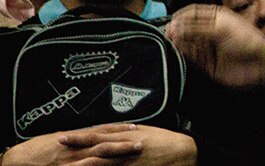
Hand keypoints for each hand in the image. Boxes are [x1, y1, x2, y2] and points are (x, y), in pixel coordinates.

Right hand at [2, 124, 143, 164]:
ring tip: (135, 153)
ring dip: (119, 156)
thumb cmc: (38, 149)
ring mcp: (73, 162)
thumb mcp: (61, 138)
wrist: (19, 161)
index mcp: (76, 138)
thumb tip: (96, 133)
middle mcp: (76, 148)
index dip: (120, 130)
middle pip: (105, 144)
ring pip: (100, 158)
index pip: (102, 132)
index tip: (136, 128)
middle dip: (125, 143)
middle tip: (143, 141)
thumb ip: (79, 137)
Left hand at [63, 125, 195, 165]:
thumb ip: (125, 131)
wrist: (183, 152)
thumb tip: (110, 129)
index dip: (78, 137)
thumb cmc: (164, 140)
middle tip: (53, 155)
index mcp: (125, 136)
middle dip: (74, 153)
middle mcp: (123, 149)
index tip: (61, 137)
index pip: (96, 136)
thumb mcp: (144, 130)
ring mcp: (128, 163)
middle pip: (93, 151)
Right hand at [167, 4, 264, 88]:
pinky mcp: (206, 62)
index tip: (171, 21)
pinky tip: (176, 51)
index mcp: (216, 17)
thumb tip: (175, 27)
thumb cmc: (247, 41)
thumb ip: (196, 28)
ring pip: (185, 42)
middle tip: (167, 33)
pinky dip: (181, 54)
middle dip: (176, 29)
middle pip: (186, 27)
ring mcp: (207, 46)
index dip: (181, 15)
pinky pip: (189, 57)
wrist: (260, 64)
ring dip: (177, 42)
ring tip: (171, 42)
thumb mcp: (221, 28)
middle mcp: (210, 30)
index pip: (192, 12)